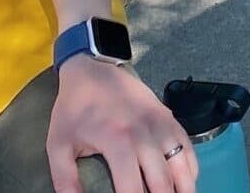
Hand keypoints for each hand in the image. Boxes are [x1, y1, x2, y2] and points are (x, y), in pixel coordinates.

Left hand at [47, 60, 196, 192]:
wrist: (93, 68)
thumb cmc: (75, 108)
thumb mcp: (58, 144)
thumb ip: (65, 179)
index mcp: (118, 142)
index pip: (133, 190)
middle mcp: (145, 134)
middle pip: (164, 183)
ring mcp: (161, 124)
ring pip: (183, 166)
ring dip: (185, 189)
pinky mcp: (169, 118)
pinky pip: (188, 148)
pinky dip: (191, 169)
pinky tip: (187, 183)